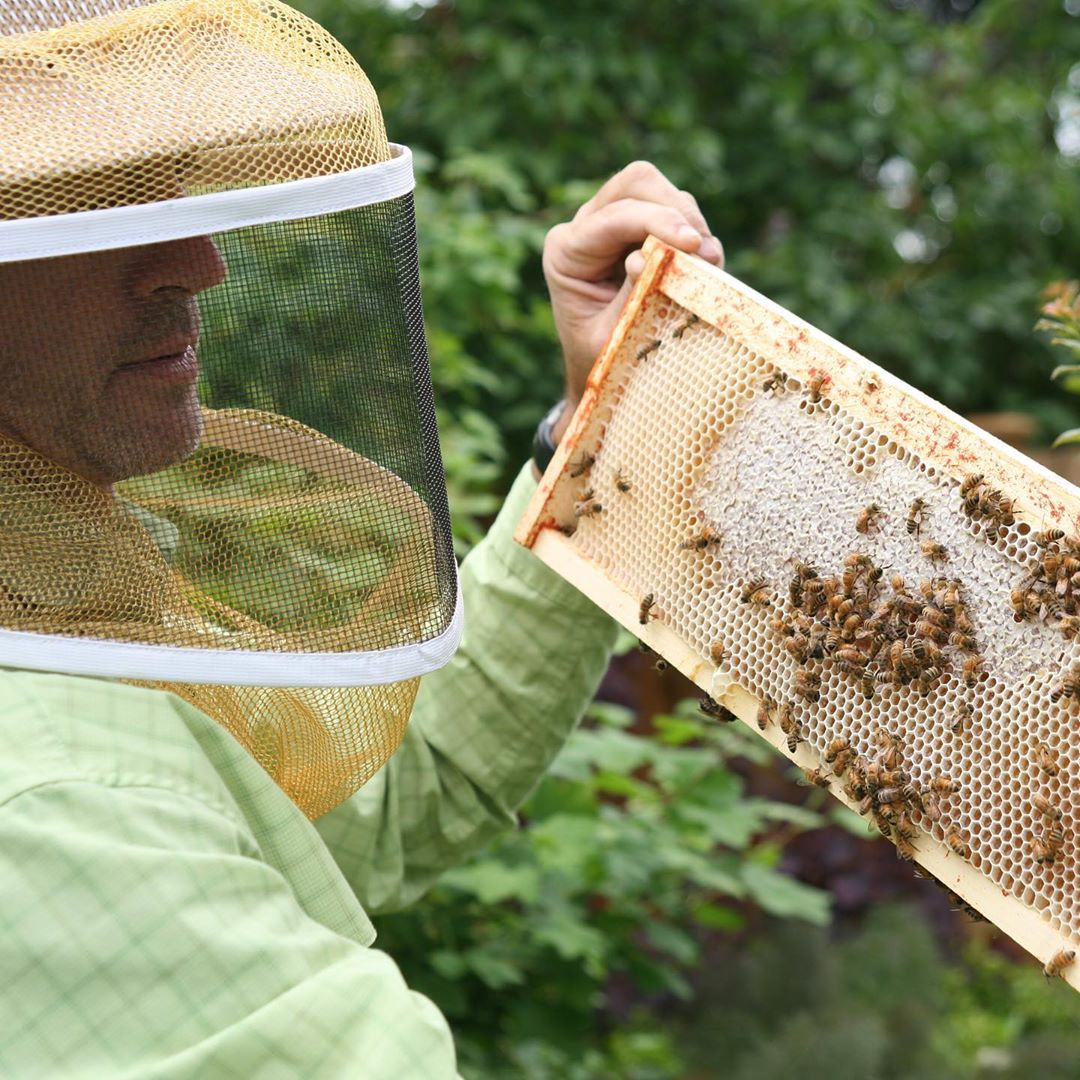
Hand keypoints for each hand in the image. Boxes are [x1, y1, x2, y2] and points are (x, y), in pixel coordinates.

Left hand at [542, 161, 723, 439]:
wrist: (595, 367)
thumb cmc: (598, 357)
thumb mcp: (612, 338)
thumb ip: (630, 298)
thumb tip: (650, 258)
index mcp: (565, 252)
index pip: (614, 217)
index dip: (657, 223)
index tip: (692, 244)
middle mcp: (584, 228)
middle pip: (636, 183)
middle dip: (675, 210)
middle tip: (703, 252)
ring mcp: (610, 223)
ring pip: (657, 190)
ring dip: (689, 220)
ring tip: (707, 264)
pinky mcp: (637, 228)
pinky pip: (672, 208)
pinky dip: (693, 231)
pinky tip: (703, 263)